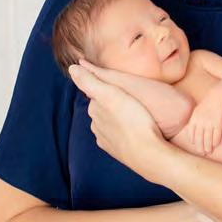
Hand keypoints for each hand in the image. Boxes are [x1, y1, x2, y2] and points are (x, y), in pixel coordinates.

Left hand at [68, 59, 167, 183]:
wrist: (149, 154)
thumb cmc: (134, 120)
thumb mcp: (110, 94)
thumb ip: (89, 81)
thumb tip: (72, 67)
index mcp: (95, 110)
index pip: (95, 92)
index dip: (106, 84)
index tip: (116, 79)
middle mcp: (97, 126)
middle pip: (101, 108)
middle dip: (110, 101)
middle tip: (126, 93)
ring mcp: (107, 140)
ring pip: (109, 123)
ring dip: (117, 117)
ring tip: (131, 111)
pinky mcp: (119, 151)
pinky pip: (117, 137)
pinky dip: (122, 131)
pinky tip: (132, 129)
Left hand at [185, 93, 221, 154]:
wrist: (218, 96)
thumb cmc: (207, 104)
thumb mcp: (197, 111)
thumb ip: (194, 121)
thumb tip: (191, 133)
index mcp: (194, 119)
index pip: (191, 134)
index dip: (193, 141)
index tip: (195, 145)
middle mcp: (201, 122)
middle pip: (199, 138)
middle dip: (200, 147)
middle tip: (201, 152)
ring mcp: (210, 123)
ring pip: (208, 139)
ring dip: (208, 146)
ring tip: (208, 151)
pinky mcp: (218, 123)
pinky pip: (216, 135)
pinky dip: (215, 141)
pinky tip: (215, 145)